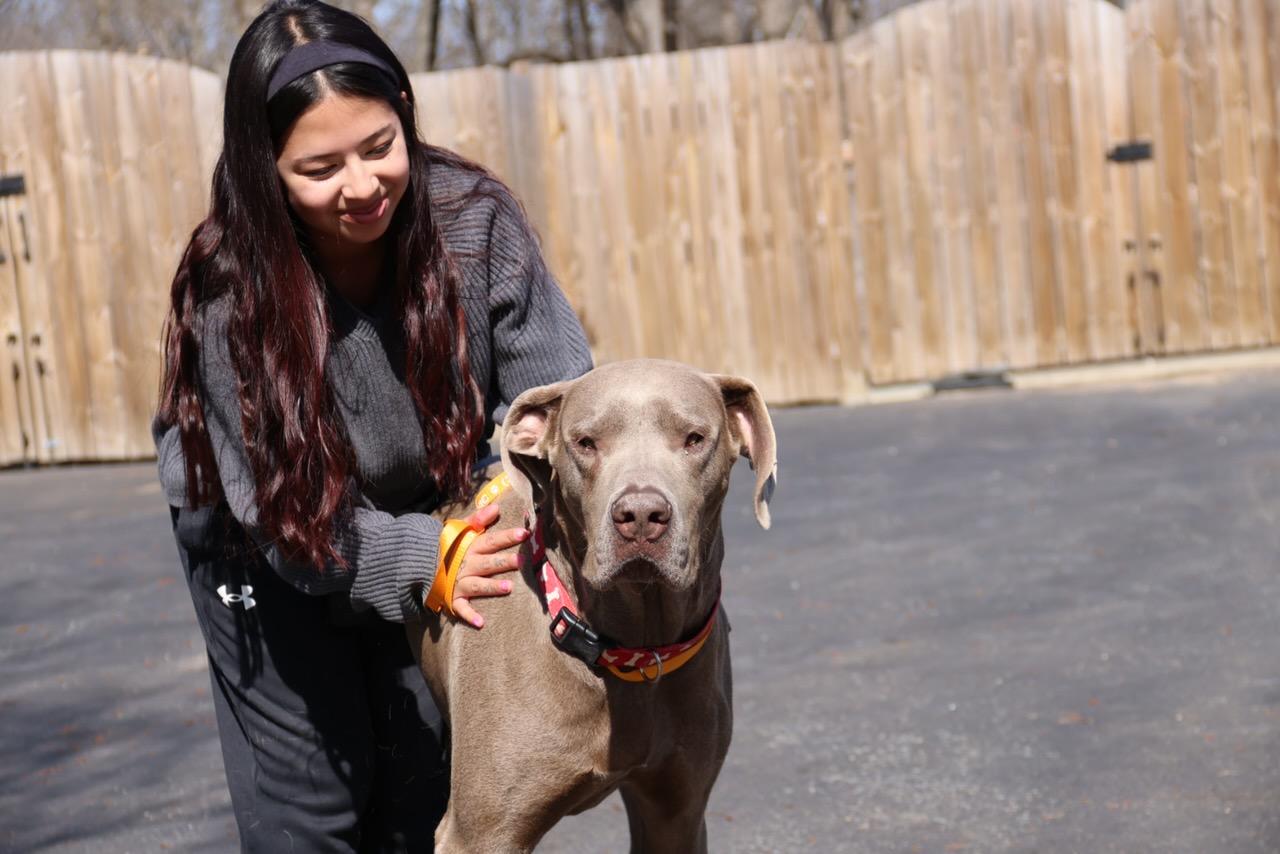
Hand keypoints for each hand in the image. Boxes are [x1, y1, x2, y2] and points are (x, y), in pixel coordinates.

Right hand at [451, 503, 529, 628]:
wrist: (418, 562)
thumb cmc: (446, 546)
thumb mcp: (459, 529)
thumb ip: (478, 519)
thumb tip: (496, 507)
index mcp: (471, 547)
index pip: (492, 540)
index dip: (507, 537)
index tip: (524, 534)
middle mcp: (467, 565)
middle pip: (488, 563)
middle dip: (503, 562)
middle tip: (520, 560)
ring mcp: (459, 582)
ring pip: (478, 585)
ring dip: (492, 587)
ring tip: (509, 587)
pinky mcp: (452, 598)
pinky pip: (461, 608)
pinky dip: (470, 616)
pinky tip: (481, 623)